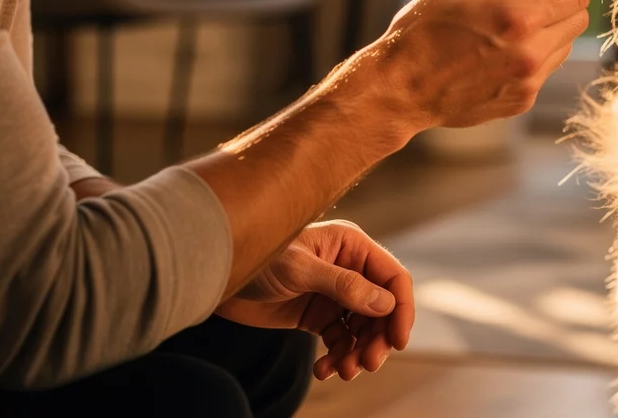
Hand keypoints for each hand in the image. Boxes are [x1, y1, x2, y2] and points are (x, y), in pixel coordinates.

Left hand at [216, 221, 413, 380]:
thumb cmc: (256, 259)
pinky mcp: (317, 315)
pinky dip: (337, 358)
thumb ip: (344, 286)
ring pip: (363, 329)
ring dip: (358, 352)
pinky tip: (324, 370)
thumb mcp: (300, 270)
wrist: (215, 276)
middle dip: (378, 338)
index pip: (392, 277)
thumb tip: (386, 304)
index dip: (401, 309)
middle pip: (382, 308)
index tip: (398, 341)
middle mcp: (349, 268)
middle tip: (368, 364)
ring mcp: (334, 293)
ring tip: (344, 371)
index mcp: (351, 246)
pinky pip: (340, 340)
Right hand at [351, 0, 590, 138]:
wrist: (399, 90)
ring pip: (564, 45)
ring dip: (552, 26)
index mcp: (518, 19)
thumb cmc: (420, 34)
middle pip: (578, 20)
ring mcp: (528, 82)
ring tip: (517, 19)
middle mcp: (531, 54)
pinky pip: (545, 69)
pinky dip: (536, 52)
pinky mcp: (521, 100)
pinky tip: (504, 46)